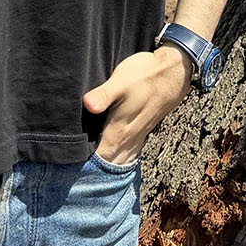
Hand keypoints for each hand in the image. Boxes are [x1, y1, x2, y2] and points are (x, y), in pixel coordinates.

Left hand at [82, 46, 191, 166]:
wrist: (173, 73)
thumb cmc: (144, 76)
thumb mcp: (119, 82)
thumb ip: (103, 96)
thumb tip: (87, 105)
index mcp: (118, 131)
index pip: (100, 160)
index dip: (85, 166)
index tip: (72, 167)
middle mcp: (128, 139)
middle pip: (109, 165)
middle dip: (95, 171)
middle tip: (79, 171)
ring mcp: (138, 136)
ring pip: (121, 160)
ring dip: (108, 166)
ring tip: (93, 168)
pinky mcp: (143, 131)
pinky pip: (130, 153)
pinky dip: (121, 158)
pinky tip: (115, 155)